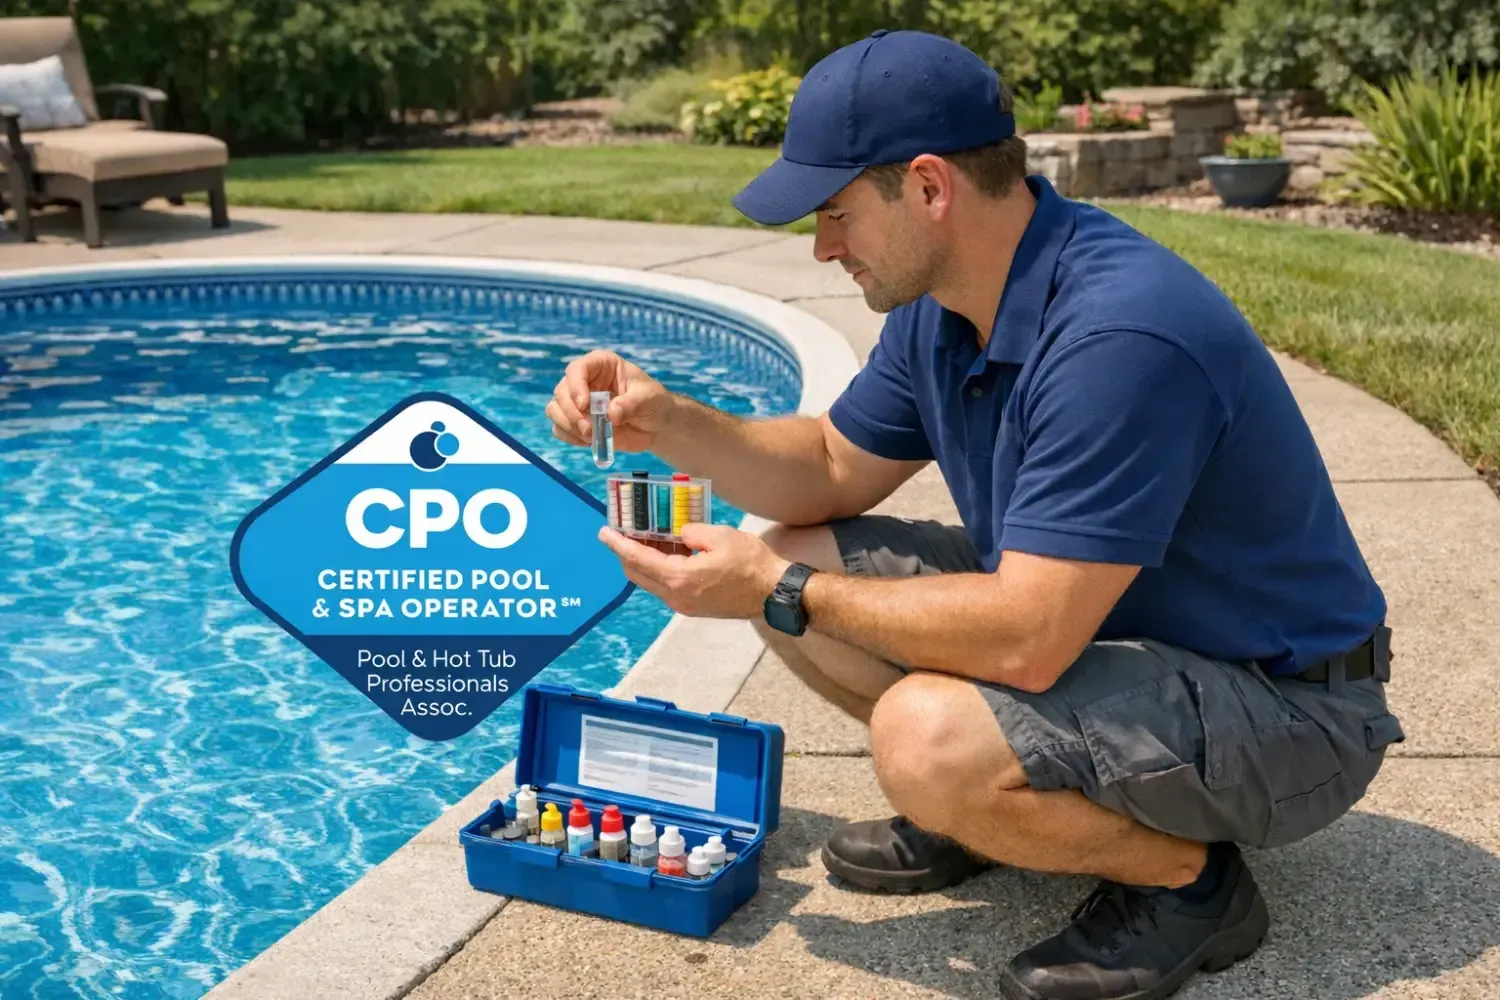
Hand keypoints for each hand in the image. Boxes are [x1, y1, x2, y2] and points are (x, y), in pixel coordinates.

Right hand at [545, 349, 672, 453]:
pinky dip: (570, 437)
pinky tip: (589, 441)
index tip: (584, 405)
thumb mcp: (648, 398)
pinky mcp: (576, 422)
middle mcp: (584, 381)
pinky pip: (560, 429)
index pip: (578, 369)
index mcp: (601, 365)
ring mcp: (577, 402)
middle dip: (572, 413)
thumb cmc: (653, 402)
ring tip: (592, 437)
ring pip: (555, 410)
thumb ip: (631, 404)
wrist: (655, 425)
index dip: (576, 386)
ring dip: (569, 426)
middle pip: (561, 392)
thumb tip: (611, 413)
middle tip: (590, 430)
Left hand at [598, 522, 790, 619]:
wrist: (774, 593)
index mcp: (679, 577)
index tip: (604, 533)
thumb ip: (691, 532)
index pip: (638, 559)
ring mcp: (684, 605)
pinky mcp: (694, 607)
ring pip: (652, 582)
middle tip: (624, 533)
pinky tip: (670, 553)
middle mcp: (676, 596)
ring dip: (645, 562)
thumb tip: (679, 535)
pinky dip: (660, 570)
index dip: (618, 544)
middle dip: (626, 554)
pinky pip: (667, 587)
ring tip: (649, 538)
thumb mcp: (720, 536)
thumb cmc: (751, 563)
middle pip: (638, 575)